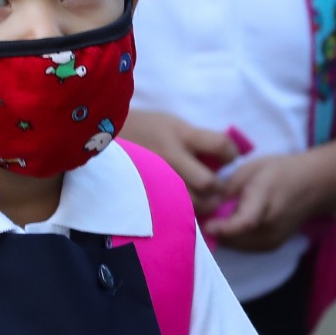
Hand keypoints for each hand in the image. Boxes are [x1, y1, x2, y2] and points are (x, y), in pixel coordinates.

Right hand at [120, 110, 240, 215]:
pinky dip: (184, 210)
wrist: (105, 135)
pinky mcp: (146, 193)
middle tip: (215, 186)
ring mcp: (157, 178)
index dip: (230, 154)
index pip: (220, 145)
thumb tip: (224, 156)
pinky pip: (173, 210)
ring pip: (192, 203)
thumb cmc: (145, 127)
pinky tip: (183, 204)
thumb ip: (197, 139)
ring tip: (200, 198)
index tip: (226, 158)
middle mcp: (171, 157)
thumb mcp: (172, 123)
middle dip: (217, 188)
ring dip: (202, 203)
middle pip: (208, 183)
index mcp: (180, 134)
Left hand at [202, 152, 323, 250]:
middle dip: (215, 229)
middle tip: (202, 215)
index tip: (205, 224)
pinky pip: (244, 246)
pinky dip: (233, 238)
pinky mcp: (272, 247)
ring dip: (223, 235)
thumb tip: (203, 203)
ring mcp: (273, 240)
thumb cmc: (280, 171)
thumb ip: (227, 188)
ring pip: (237, 245)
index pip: (245, 222)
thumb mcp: (250, 169)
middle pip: (236, 238)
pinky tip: (229, 223)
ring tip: (214, 217)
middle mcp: (271, 225)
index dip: (223, 227)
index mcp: (266, 200)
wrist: (313, 185)